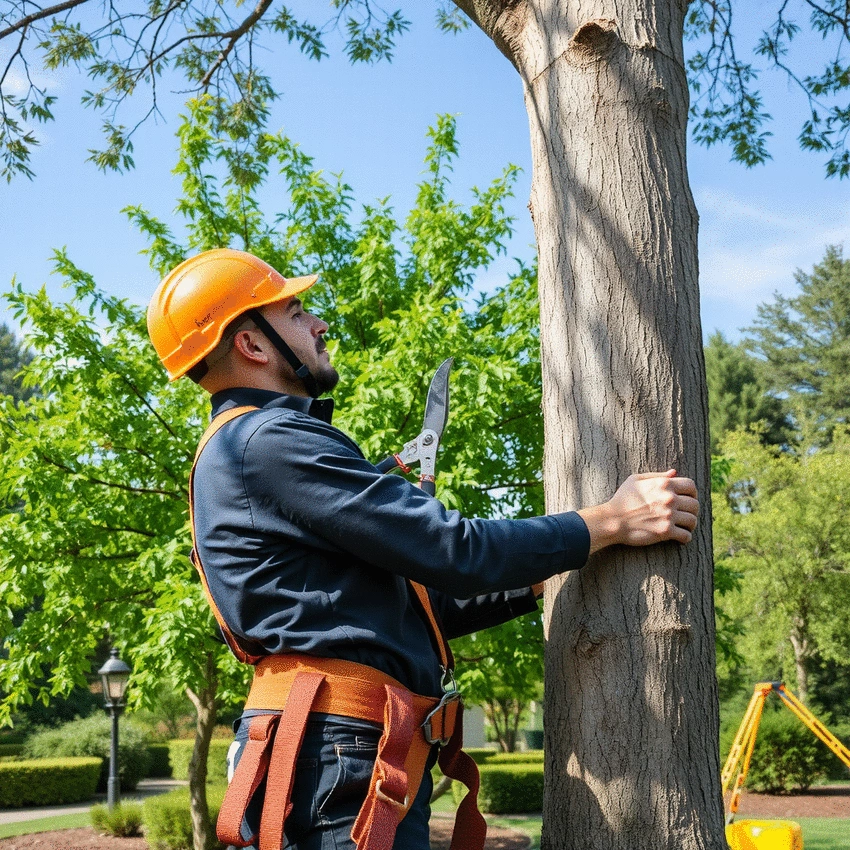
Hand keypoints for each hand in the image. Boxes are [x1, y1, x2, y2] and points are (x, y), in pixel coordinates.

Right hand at [578, 469, 698, 554]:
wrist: (613, 520)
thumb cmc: (622, 499)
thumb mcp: (635, 480)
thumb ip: (657, 476)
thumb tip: (674, 473)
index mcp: (664, 484)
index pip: (691, 486)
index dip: (692, 493)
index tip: (689, 499)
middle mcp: (669, 498)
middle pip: (695, 504)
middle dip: (693, 510)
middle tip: (687, 515)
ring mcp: (668, 515)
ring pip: (693, 520)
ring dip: (690, 525)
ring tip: (685, 527)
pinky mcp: (665, 531)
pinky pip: (686, 536)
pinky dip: (685, 538)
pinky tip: (680, 538)